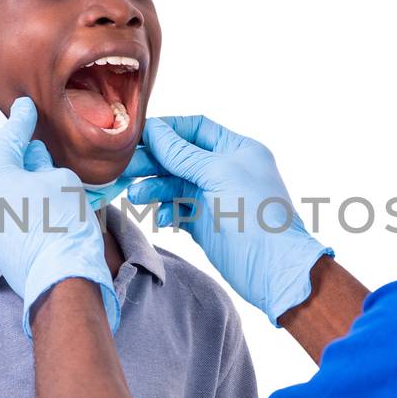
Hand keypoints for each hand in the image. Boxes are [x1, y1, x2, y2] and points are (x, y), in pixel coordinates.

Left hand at [0, 97, 118, 335]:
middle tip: (19, 132)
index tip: (23, 106)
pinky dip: (8, 196)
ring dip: (7, 173)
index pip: (9, 135)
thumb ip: (42, 162)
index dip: (20, 119)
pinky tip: (26, 195)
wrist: (58, 277)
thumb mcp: (60, 179)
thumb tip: (32, 159)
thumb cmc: (63, 222)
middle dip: (6, 144)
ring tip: (27, 165)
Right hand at [126, 115, 331, 324]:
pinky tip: (161, 216)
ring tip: (136, 196)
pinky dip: (166, 210)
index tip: (137, 137)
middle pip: (179, 157)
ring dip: (154, 187)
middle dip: (152, 161)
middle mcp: (225, 169)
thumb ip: (183, 154)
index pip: (195, 129)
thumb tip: (154, 130)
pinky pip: (177, 209)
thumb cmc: (257, 215)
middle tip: (124, 168)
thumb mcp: (218, 174)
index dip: (166, 131)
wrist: (272, 268)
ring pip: (174, 183)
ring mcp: (214, 197)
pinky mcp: (205, 223)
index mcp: (236, 149)